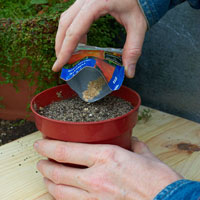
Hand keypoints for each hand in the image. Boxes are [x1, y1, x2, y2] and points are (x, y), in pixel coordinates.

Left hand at [34, 138, 181, 199]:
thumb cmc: (157, 179)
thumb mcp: (144, 154)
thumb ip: (133, 145)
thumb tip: (131, 141)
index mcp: (106, 157)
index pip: (67, 151)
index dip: (48, 146)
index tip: (40, 143)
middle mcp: (96, 177)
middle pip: (58, 172)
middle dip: (44, 165)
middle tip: (40, 160)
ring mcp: (95, 197)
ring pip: (60, 191)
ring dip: (49, 182)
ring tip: (45, 176)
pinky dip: (60, 197)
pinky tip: (59, 193)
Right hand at [52, 0, 147, 77]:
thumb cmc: (140, 3)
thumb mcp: (138, 26)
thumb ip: (133, 50)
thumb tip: (129, 73)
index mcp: (96, 3)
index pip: (75, 30)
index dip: (66, 49)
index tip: (59, 64)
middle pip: (65, 24)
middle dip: (60, 46)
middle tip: (60, 63)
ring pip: (65, 20)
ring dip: (63, 39)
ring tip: (66, 55)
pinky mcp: (85, 1)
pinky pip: (72, 17)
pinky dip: (72, 32)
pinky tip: (79, 44)